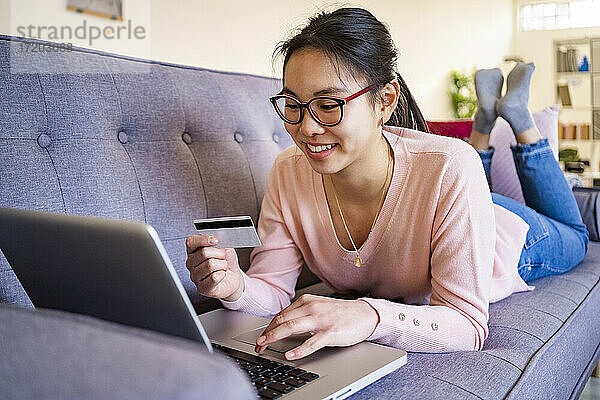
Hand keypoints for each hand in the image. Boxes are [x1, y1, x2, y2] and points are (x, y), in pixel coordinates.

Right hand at [185, 235, 243, 301]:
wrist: (233, 279)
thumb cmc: (226, 263)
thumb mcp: (226, 249)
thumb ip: (221, 244)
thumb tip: (217, 241)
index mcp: (193, 251)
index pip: (191, 241)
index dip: (203, 239)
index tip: (216, 240)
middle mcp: (191, 264)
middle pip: (204, 252)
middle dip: (220, 254)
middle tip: (223, 258)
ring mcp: (194, 277)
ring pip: (210, 265)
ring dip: (223, 265)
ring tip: (222, 268)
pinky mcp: (202, 288)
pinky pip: (214, 277)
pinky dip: (222, 274)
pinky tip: (221, 275)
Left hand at [254, 294, 379, 360]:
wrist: (364, 314)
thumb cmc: (341, 313)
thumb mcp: (318, 307)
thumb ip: (301, 313)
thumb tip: (282, 324)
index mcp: (306, 301)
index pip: (280, 315)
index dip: (268, 327)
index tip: (260, 338)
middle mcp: (311, 308)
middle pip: (282, 320)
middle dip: (267, 334)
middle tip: (258, 345)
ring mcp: (321, 320)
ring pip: (291, 328)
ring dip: (274, 337)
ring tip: (265, 346)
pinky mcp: (330, 332)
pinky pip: (311, 342)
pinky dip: (298, 349)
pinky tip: (290, 355)